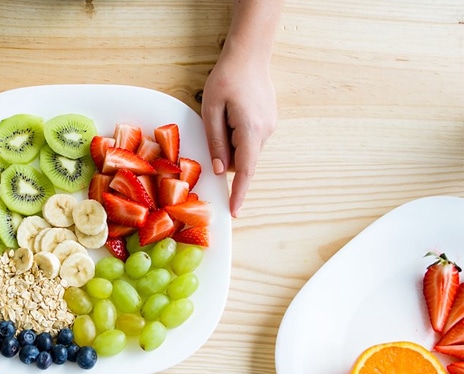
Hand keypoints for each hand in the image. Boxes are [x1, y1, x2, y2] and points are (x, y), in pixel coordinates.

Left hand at [201, 55, 276, 216]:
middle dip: (226, 154)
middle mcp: (265, 131)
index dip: (239, 193)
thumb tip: (221, 169)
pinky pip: (249, 139)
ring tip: (225, 113)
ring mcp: (270, 126)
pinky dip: (237, 134)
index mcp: (250, 130)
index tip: (235, 212)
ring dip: (231, 142)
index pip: (246, 171)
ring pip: (245, 150)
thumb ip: (215, 141)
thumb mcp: (211, 110)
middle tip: (216, 124)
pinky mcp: (269, 121)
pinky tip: (233, 111)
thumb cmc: (227, 79)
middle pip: (242, 160)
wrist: (250, 55)